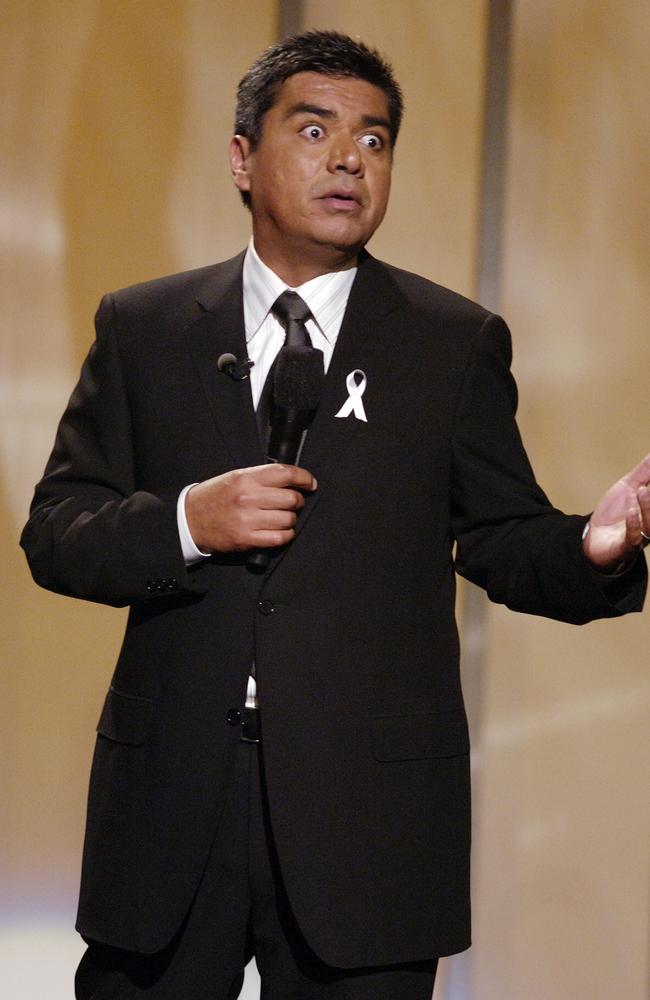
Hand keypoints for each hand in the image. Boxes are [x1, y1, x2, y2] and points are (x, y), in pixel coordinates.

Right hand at [185, 464, 316, 552]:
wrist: (190, 519)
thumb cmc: (215, 497)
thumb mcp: (235, 477)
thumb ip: (261, 477)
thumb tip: (291, 480)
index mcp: (246, 478)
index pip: (285, 474)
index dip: (304, 478)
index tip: (310, 483)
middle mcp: (248, 497)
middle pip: (292, 499)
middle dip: (297, 501)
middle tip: (292, 503)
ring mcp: (248, 519)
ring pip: (288, 519)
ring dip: (290, 519)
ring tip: (282, 518)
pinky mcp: (247, 539)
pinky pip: (279, 538)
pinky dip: (286, 535)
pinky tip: (280, 531)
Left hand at [582, 454, 649, 571]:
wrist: (594, 538)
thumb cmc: (614, 514)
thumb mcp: (628, 488)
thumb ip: (644, 473)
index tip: (649, 480)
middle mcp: (649, 525)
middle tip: (646, 486)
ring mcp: (639, 537)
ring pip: (649, 526)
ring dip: (648, 508)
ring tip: (642, 491)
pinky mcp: (625, 548)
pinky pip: (632, 538)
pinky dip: (633, 525)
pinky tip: (630, 511)